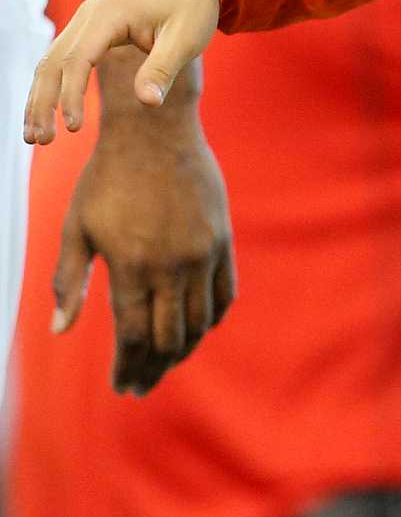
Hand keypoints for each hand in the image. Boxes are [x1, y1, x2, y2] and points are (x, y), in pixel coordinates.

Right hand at [25, 0, 221, 143]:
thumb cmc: (191, 1)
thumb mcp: (186, 36)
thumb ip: (163, 68)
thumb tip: (148, 103)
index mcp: (108, 14)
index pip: (77, 59)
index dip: (70, 95)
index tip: (73, 127)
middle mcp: (88, 14)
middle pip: (52, 62)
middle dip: (41, 102)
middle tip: (39, 141)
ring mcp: (85, 19)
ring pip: (50, 60)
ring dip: (39, 97)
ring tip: (34, 136)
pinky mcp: (90, 27)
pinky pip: (62, 57)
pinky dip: (51, 84)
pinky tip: (46, 111)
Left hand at [56, 108, 235, 394]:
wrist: (155, 129)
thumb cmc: (106, 176)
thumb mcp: (76, 226)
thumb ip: (69, 280)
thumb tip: (60, 330)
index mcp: (131, 266)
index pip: (133, 338)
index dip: (128, 368)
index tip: (121, 387)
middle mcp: (171, 266)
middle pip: (167, 339)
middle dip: (152, 370)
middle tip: (140, 386)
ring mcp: (201, 253)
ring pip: (199, 323)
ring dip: (182, 350)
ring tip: (165, 363)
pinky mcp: (222, 240)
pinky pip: (225, 294)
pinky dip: (213, 319)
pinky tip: (198, 330)